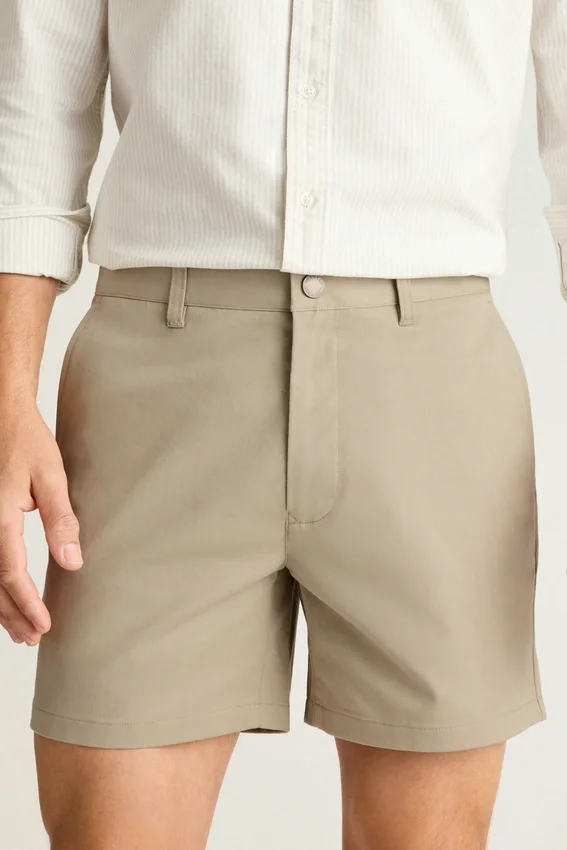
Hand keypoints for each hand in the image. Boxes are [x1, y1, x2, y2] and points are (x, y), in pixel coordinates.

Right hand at [0, 405, 81, 644]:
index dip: (27, 604)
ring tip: (20, 631)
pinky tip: (4, 599)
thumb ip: (61, 520)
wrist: (4, 416)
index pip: (11, 573)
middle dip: (12, 614)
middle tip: (32, 639)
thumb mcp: (52, 478)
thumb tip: (72, 562)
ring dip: (1, 606)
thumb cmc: (27, 442)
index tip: (44, 625)